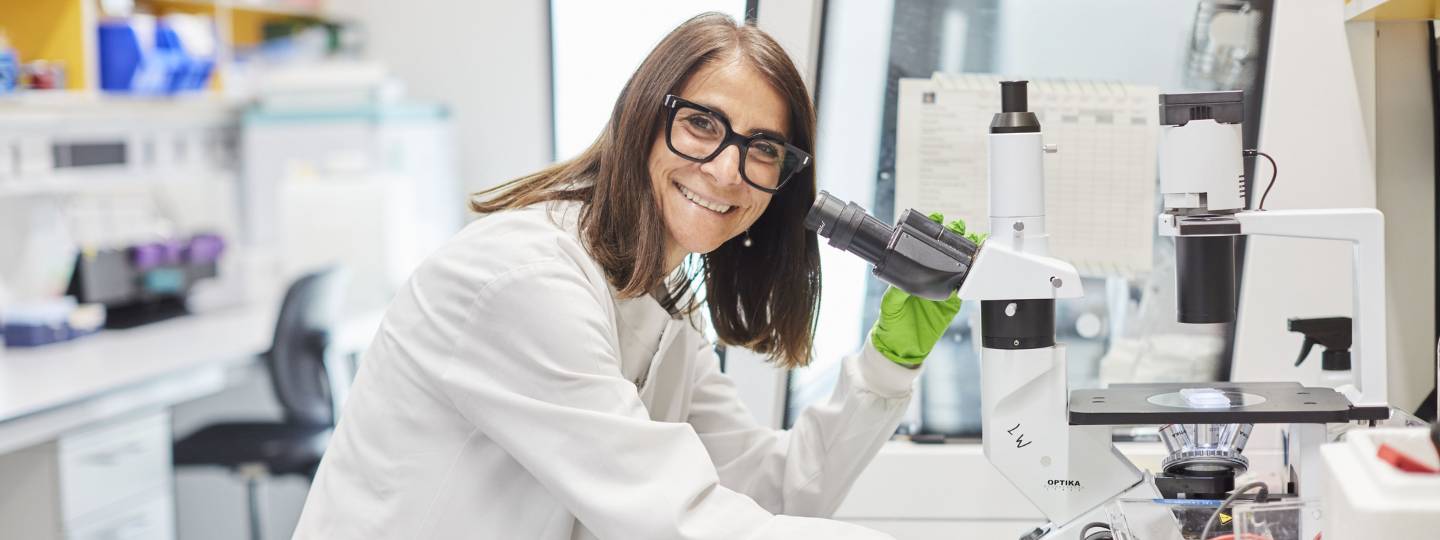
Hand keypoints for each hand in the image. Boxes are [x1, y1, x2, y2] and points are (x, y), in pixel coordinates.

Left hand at [869, 213, 983, 367]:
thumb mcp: (890, 307)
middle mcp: (929, 279)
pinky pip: (966, 288)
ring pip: (959, 266)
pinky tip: (978, 266)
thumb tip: (901, 281)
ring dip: (966, 252)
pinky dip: (974, 277)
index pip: (922, 249)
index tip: (935, 221)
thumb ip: (896, 294)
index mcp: (912, 275)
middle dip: (953, 237)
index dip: (929, 233)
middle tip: (959, 228)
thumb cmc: (892, 325)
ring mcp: (943, 290)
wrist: (903, 349)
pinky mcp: (953, 304)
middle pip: (944, 253)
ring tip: (973, 241)